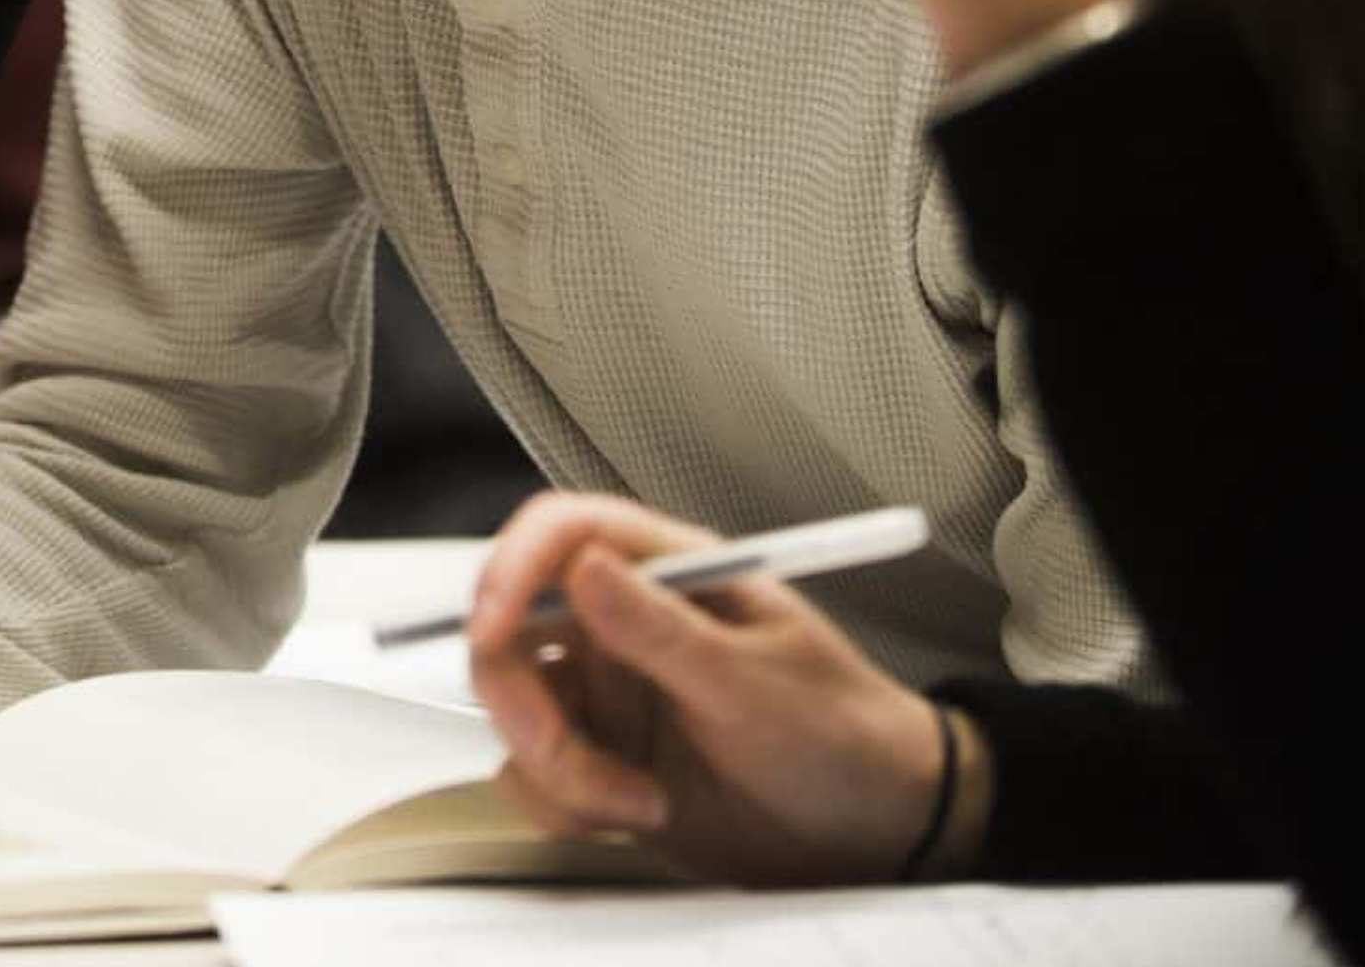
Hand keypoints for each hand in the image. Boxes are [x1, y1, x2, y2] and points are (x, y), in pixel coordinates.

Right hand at [465, 492, 953, 886]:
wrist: (872, 831)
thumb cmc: (840, 734)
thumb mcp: (756, 683)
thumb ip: (664, 630)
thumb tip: (582, 568)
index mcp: (669, 572)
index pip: (561, 533)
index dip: (510, 569)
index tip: (492, 630)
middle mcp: (623, 623)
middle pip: (509, 627)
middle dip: (519, 699)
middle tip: (560, 751)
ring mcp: (606, 692)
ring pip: (514, 709)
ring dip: (557, 768)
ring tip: (636, 802)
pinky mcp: (598, 756)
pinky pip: (531, 774)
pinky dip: (564, 804)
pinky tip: (637, 814)